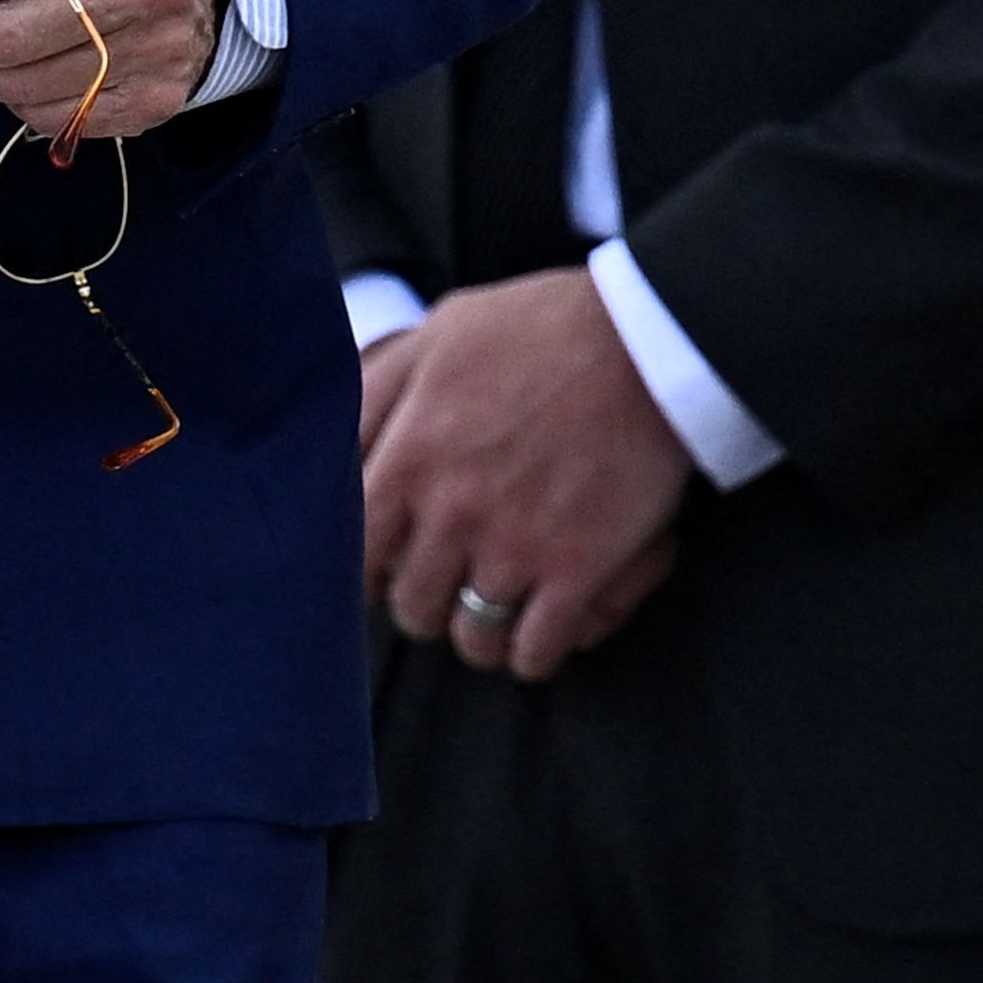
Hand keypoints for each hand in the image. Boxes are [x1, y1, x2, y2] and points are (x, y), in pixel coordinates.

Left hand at [358, 270, 692, 679]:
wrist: (645, 340)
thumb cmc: (538, 328)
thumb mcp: (435, 336)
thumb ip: (378, 390)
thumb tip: (337, 440)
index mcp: (409, 457)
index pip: (356, 550)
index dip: (366, 571)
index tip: (383, 570)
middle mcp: (451, 513)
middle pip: (412, 603)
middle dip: (424, 604)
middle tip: (444, 591)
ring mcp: (515, 547)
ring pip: (472, 636)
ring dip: (478, 636)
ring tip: (489, 621)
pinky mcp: (578, 571)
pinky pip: (536, 649)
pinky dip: (532, 654)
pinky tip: (536, 638)